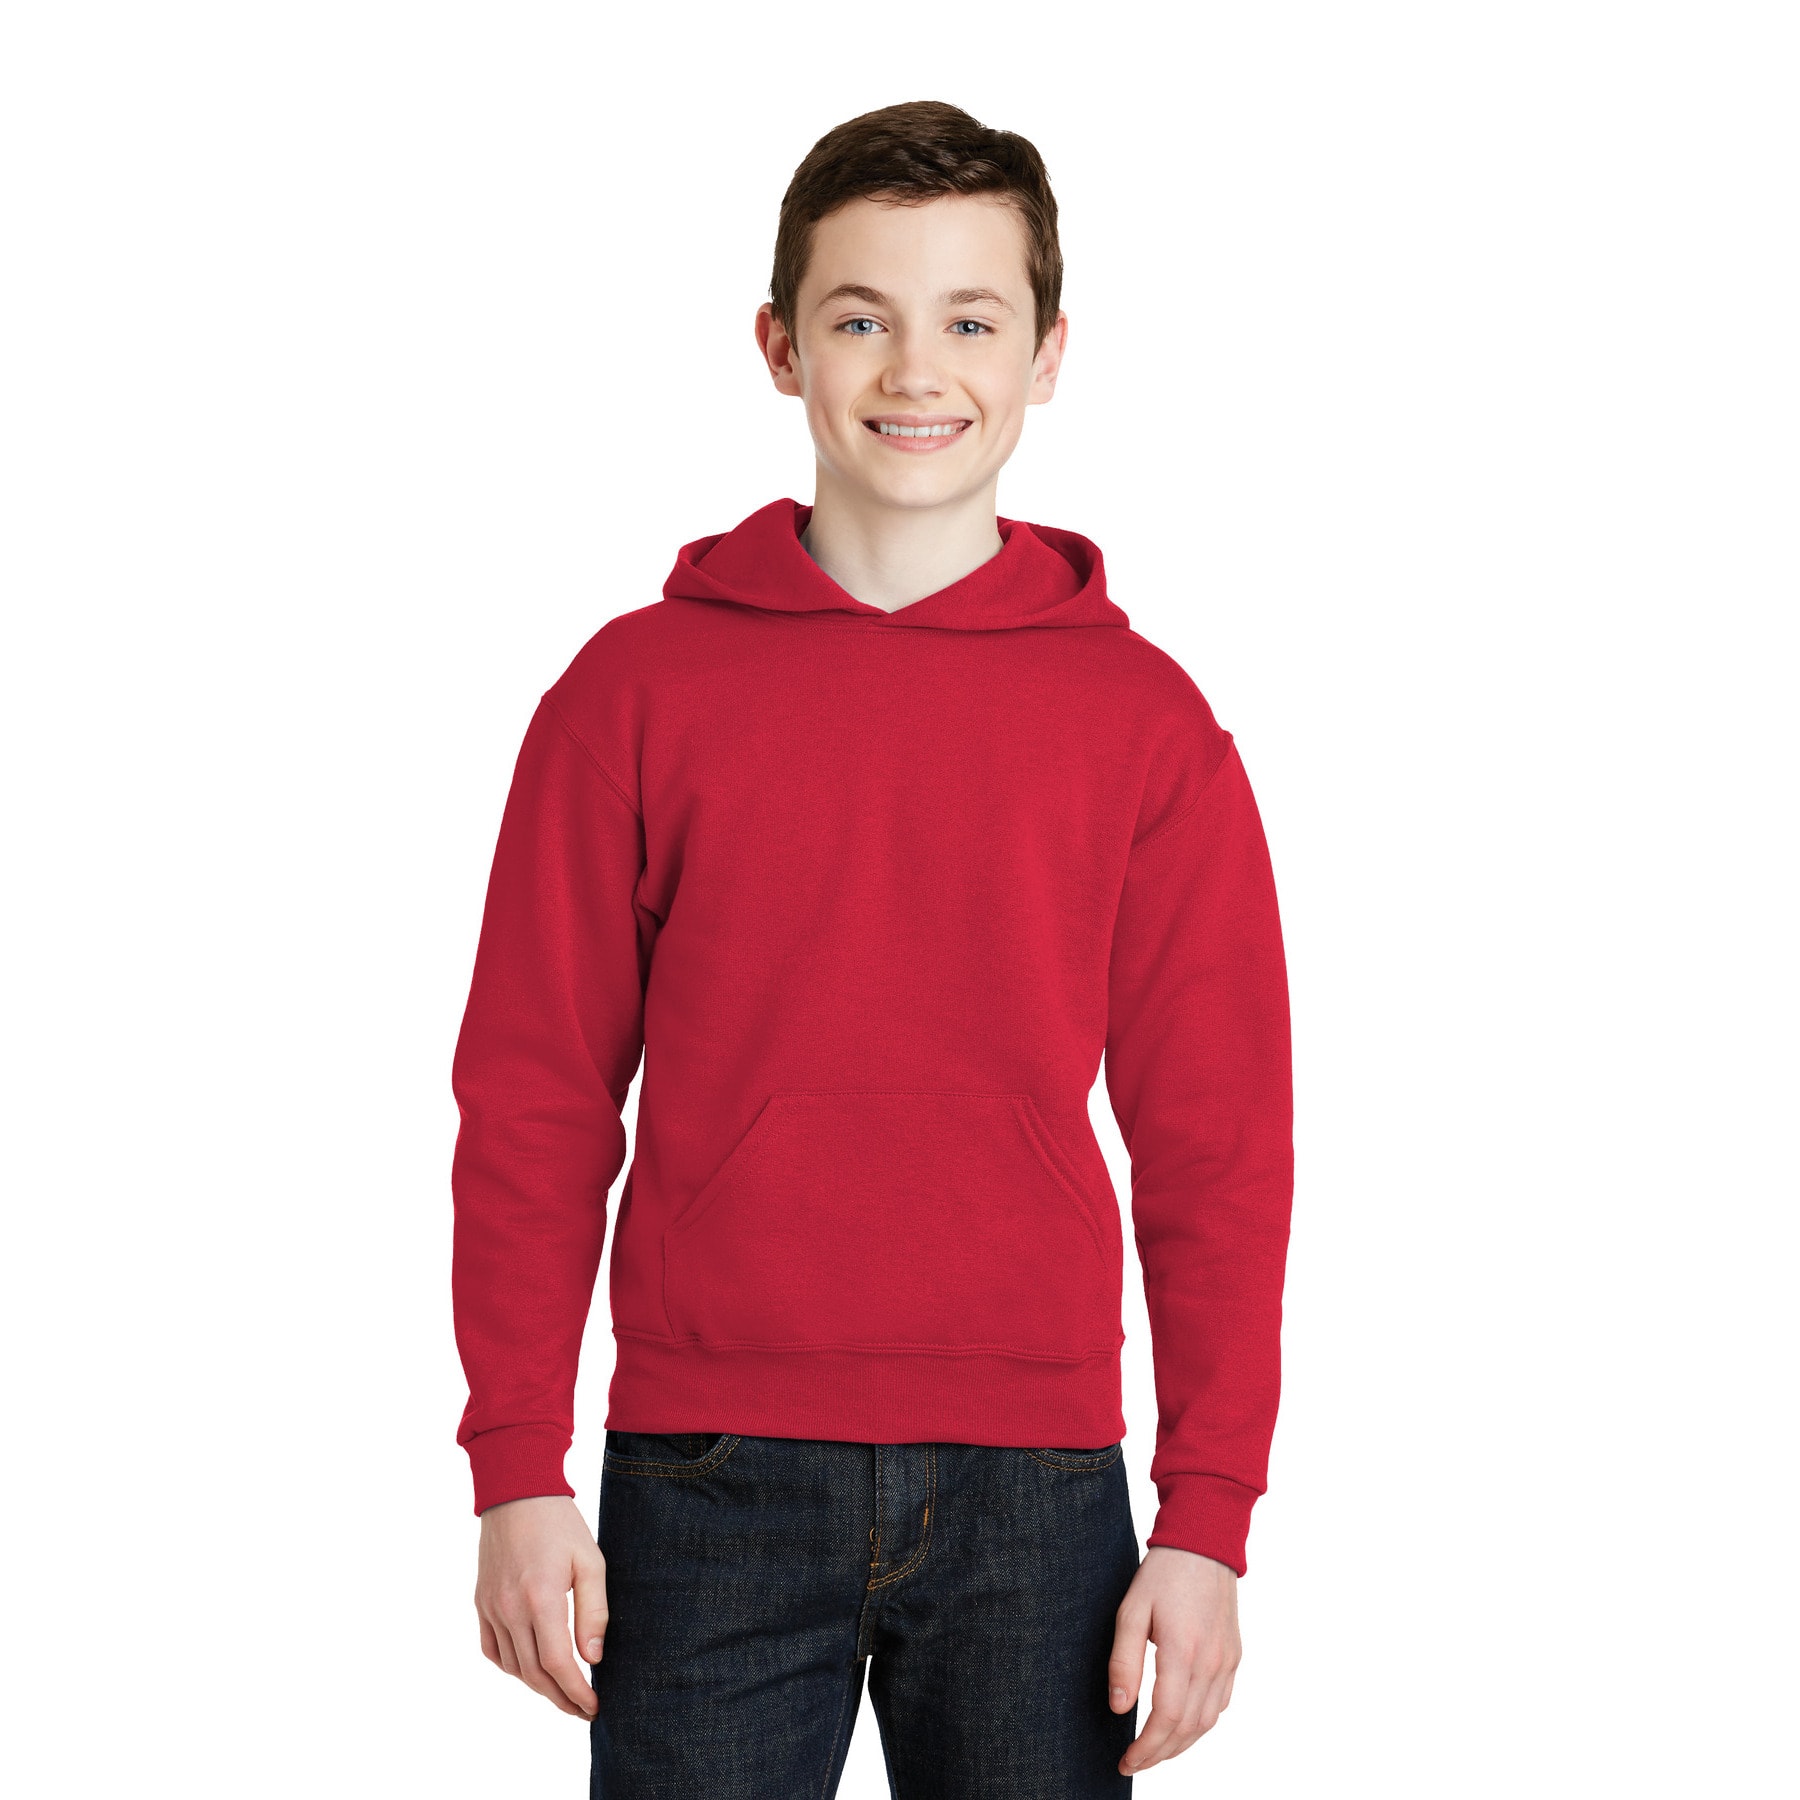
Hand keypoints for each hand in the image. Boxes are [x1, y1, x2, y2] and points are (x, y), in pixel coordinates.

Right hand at [475, 1495, 607, 1718]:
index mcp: (540, 1597)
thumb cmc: (560, 1524)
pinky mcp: (481, 1602)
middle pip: (534, 1674)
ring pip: (513, 1666)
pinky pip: (493, 1650)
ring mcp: (491, 1607)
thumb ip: (594, 1611)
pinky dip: (512, 1667)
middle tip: (582, 1709)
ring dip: (538, 1686)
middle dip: (560, 1698)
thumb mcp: (591, 1560)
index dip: (576, 1691)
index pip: (557, 1663)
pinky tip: (531, 1668)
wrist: (516, 1492)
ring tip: (563, 1691)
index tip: (593, 1706)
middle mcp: (510, 1608)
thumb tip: (593, 1658)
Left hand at [1108, 1545, 1240, 1773]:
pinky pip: (1220, 1704)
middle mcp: (1211, 1663)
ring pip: (1206, 1722)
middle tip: (1134, 1763)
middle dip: (1159, 1754)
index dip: (1145, 1747)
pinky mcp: (1234, 1657)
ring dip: (1180, 1745)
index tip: (1126, 1760)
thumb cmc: (1163, 1575)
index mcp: (1183, 1651)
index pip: (1166, 1718)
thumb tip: (1119, 1708)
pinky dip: (1200, 1725)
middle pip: (1187, 1728)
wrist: (1204, 1545)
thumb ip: (1125, 1660)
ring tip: (1153, 1752)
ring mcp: (1227, 1662)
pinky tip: (1181, 1726)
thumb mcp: (1131, 1610)